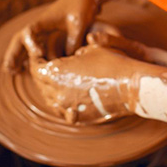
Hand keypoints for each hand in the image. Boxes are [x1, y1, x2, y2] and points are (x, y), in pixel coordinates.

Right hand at [3, 0, 116, 72]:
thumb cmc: (82, 6)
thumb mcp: (79, 24)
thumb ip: (72, 41)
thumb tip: (66, 59)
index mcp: (44, 19)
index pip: (28, 32)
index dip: (30, 44)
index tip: (39, 54)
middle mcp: (40, 25)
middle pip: (20, 39)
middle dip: (13, 54)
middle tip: (8, 69)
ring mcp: (44, 29)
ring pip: (25, 44)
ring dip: (18, 56)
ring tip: (12, 71)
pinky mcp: (51, 33)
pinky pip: (36, 46)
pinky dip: (30, 56)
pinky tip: (28, 67)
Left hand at [28, 34, 162, 123]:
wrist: (131, 86)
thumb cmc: (111, 62)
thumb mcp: (90, 49)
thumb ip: (73, 54)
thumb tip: (70, 58)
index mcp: (56, 72)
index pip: (35, 68)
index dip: (35, 59)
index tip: (39, 54)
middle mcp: (57, 92)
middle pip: (40, 84)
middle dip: (41, 73)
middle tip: (47, 64)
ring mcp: (67, 107)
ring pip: (49, 99)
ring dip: (49, 89)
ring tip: (56, 79)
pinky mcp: (79, 117)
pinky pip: (63, 111)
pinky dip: (61, 103)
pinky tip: (67, 96)